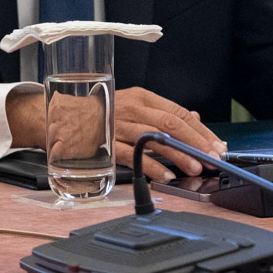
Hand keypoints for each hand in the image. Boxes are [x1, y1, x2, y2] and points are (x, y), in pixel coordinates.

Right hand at [6, 85, 224, 180]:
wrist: (55, 115)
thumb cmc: (95, 112)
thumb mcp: (130, 104)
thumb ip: (160, 113)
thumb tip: (193, 118)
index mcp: (140, 97)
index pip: (178, 112)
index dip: (201, 130)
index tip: (217, 146)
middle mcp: (130, 107)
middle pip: (171, 124)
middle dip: (196, 142)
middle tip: (213, 159)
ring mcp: (116, 125)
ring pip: (154, 138)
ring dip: (178, 155)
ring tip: (196, 168)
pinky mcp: (103, 143)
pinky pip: (131, 154)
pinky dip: (151, 166)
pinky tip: (165, 176)